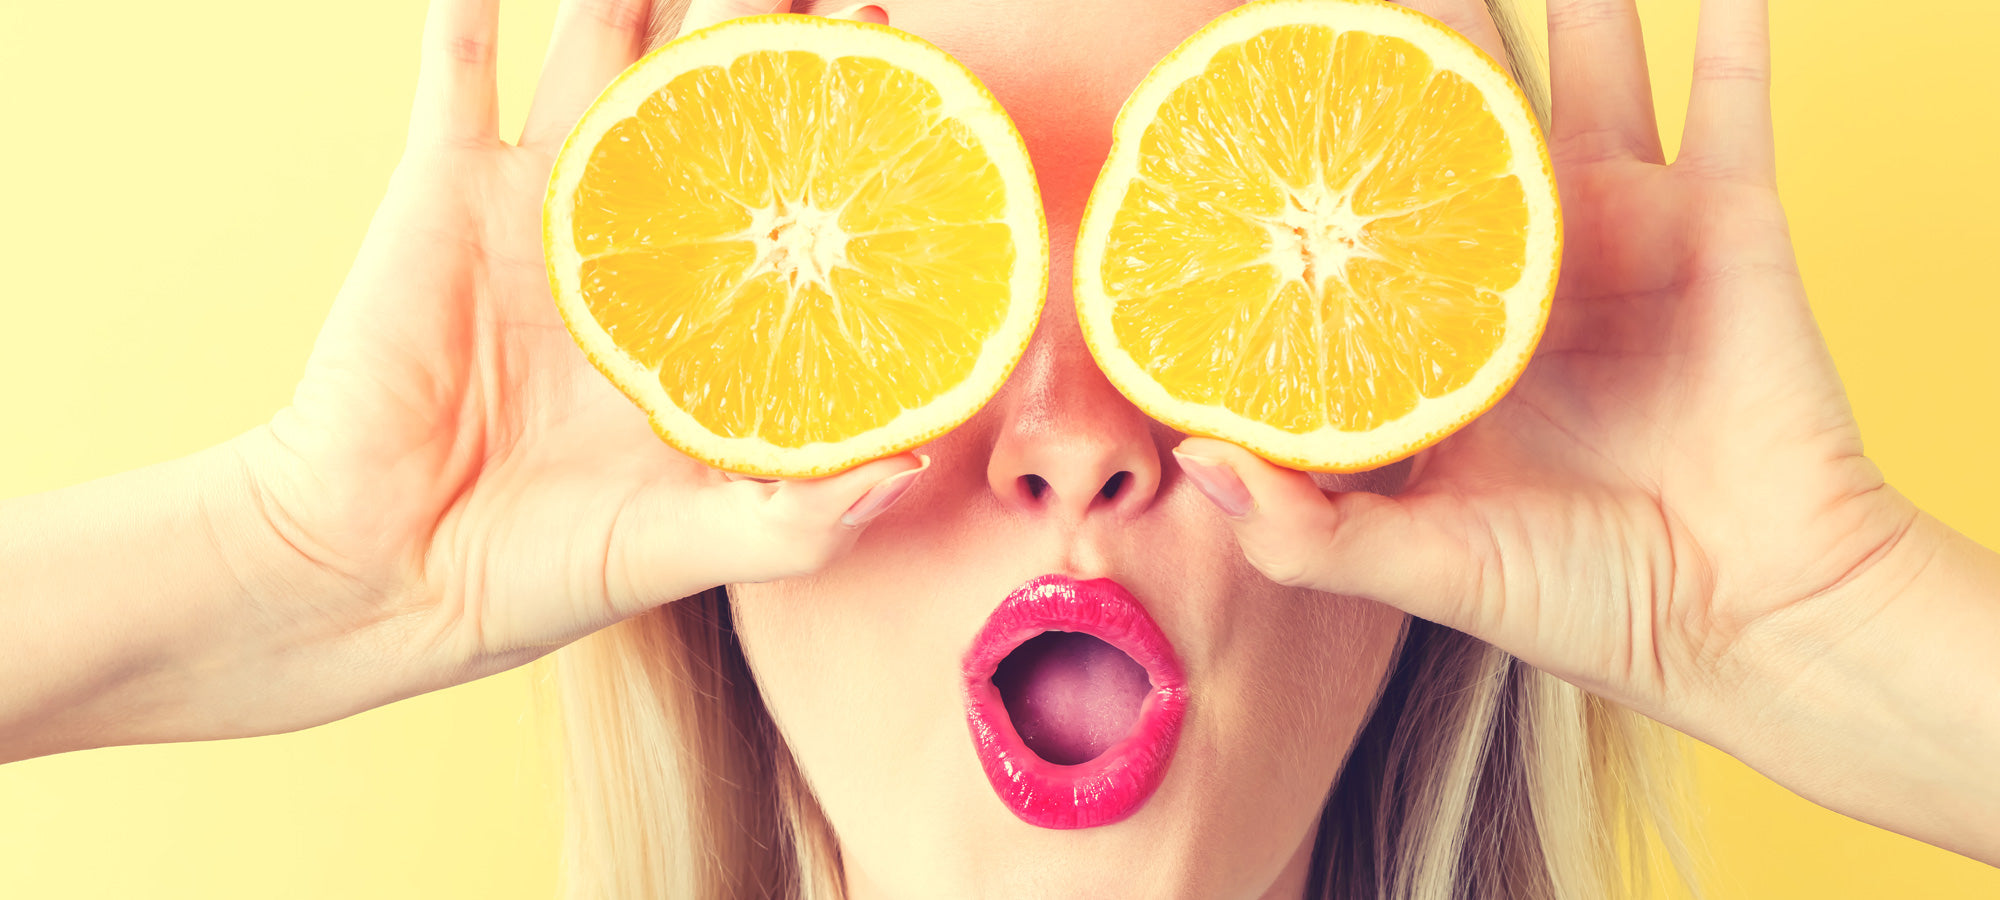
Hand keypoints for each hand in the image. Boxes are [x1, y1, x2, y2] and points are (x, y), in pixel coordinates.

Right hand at [243, 0, 917, 698]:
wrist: (385, 571)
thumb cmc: (542, 569)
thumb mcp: (689, 545)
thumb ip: (797, 517)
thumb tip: (909, 468)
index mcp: (706, 311)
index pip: (794, 186)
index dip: (846, 123)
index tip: (900, 61)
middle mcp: (639, 240)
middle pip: (718, 95)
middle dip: (767, 24)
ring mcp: (541, 203)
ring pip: (602, 53)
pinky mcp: (443, 190)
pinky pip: (456, 70)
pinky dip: (469, 6)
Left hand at [1175, 0, 1918, 744]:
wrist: (1752, 619)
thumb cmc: (1590, 599)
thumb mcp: (1427, 569)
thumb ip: (1306, 530)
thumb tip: (1191, 459)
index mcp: (1445, 338)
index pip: (1357, 226)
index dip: (1305, 167)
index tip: (1241, 95)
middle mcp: (1526, 272)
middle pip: (1457, 125)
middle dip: (1414, 51)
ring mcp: (1628, 235)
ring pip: (1583, 79)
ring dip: (1561, 6)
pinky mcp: (1726, 223)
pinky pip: (1734, 97)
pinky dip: (1731, 28)